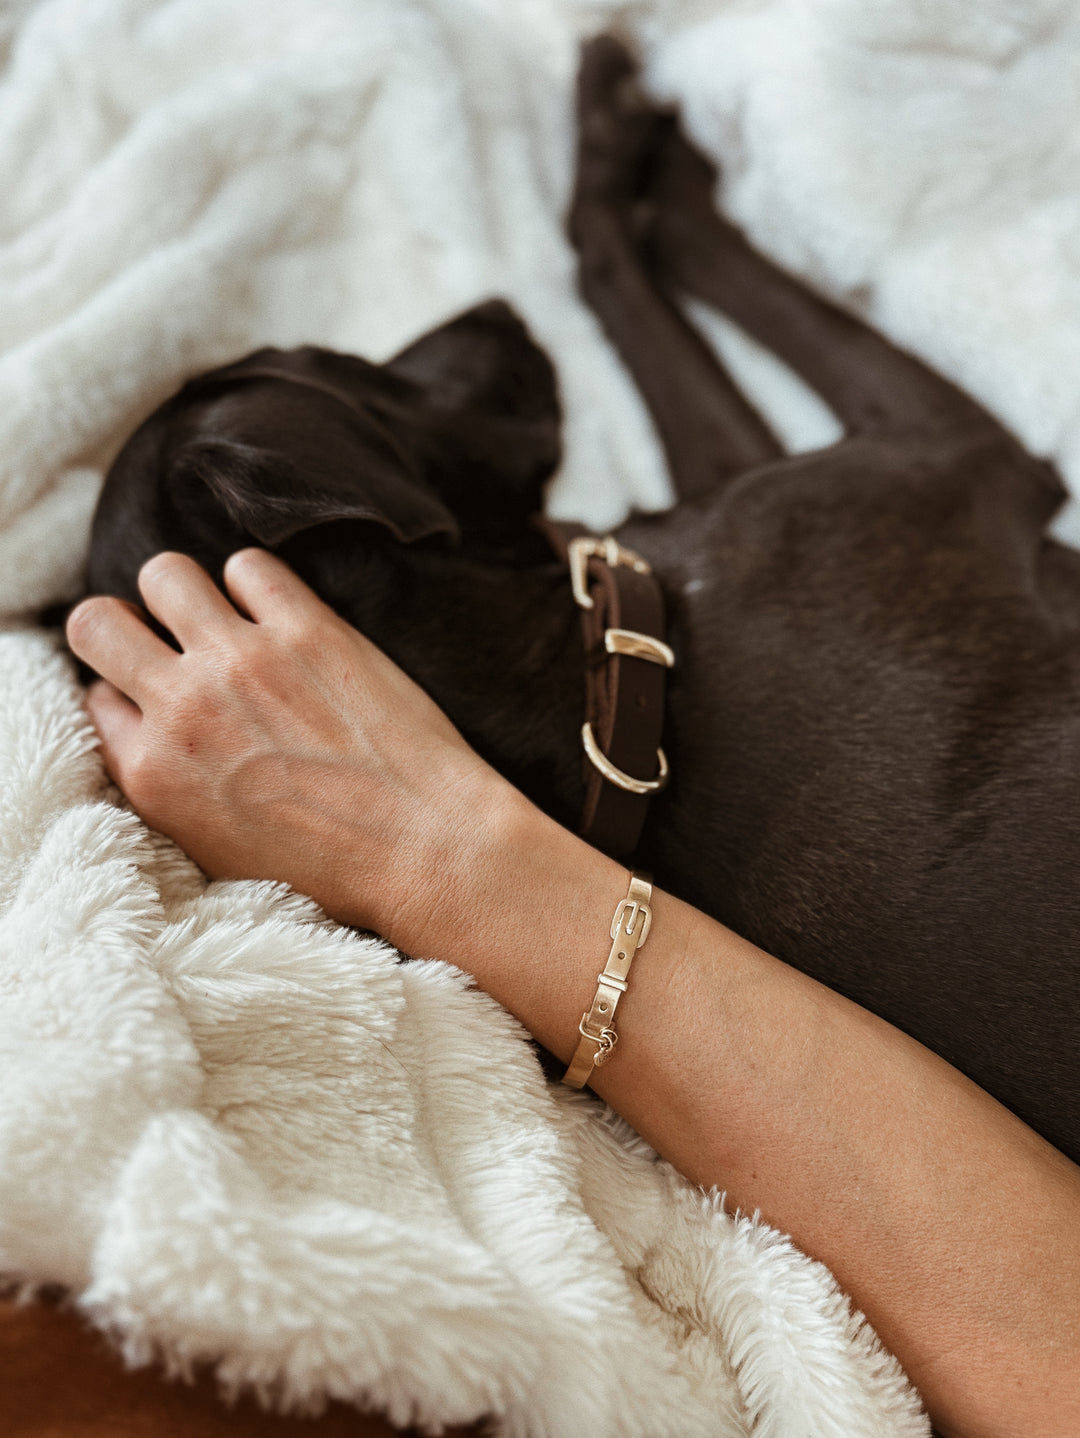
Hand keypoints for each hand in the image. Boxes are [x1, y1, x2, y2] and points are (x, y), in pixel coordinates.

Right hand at [66, 548, 516, 948]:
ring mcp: (243, 660)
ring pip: (166, 574)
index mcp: (153, 772)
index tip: (161, 697)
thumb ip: (165, 785)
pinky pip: (250, 564)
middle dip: (125, 624)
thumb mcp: (214, 849)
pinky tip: (281, 611)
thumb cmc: (331, 865)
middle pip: (95, 622)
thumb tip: (143, 732)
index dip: (127, 691)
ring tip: (223, 617)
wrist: (426, 849)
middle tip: (169, 640)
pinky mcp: (307, 628)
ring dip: (187, 591)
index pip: (96, 697)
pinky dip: (258, 582)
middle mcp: (184, 709)